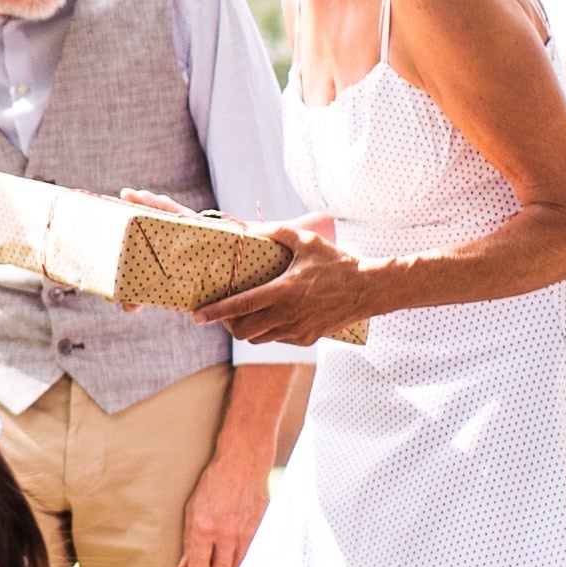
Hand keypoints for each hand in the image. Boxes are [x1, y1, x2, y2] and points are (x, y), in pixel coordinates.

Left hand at [175, 438, 273, 566]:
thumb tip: (184, 566)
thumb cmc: (213, 485)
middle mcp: (227, 535)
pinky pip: (251, 557)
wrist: (242, 464)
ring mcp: (246, 534)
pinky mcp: (260, 531)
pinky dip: (241, 563)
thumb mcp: (192, 510)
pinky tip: (234, 560)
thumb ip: (189, 541)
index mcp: (205, 530)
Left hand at [201, 222, 387, 346]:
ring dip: (245, 328)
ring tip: (244, 313)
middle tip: (222, 312)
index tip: (197, 316)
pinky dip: (267, 331)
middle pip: (242, 330)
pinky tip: (270, 316)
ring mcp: (297, 330)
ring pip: (258, 338)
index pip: (240, 306)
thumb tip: (249, 226)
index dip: (215, 312)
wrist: (369, 289)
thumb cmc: (338, 262)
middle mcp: (287, 315)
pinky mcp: (307, 339)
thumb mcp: (307, 241)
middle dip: (226, 323)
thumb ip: (277, 232)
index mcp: (283, 292)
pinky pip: (276, 340)